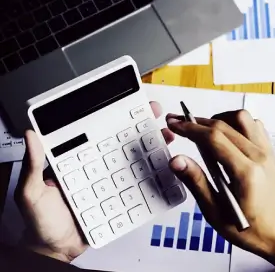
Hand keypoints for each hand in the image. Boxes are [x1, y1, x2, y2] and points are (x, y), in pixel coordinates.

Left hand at [15, 101, 173, 262]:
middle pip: (121, 141)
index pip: (98, 132)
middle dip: (141, 125)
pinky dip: (152, 174)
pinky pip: (137, 183)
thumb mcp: (32, 192)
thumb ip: (33, 167)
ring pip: (134, 160)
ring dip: (151, 146)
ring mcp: (110, 180)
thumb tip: (31, 136)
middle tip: (154, 115)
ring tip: (164, 137)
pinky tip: (163, 167)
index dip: (113, 116)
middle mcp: (97, 165)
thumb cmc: (43, 221)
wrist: (58, 249)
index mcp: (78, 158)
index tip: (128, 105)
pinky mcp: (119, 195)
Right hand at [167, 110, 274, 269]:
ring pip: (241, 118)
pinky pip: (253, 125)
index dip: (190, 128)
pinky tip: (224, 135)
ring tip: (203, 130)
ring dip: (218, 119)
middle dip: (196, 122)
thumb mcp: (215, 211)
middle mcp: (259, 157)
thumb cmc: (250, 229)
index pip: (213, 138)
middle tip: (179, 123)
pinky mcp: (269, 151)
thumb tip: (177, 161)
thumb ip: (196, 182)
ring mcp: (266, 152)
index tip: (174, 124)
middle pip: (224, 125)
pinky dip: (234, 123)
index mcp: (246, 173)